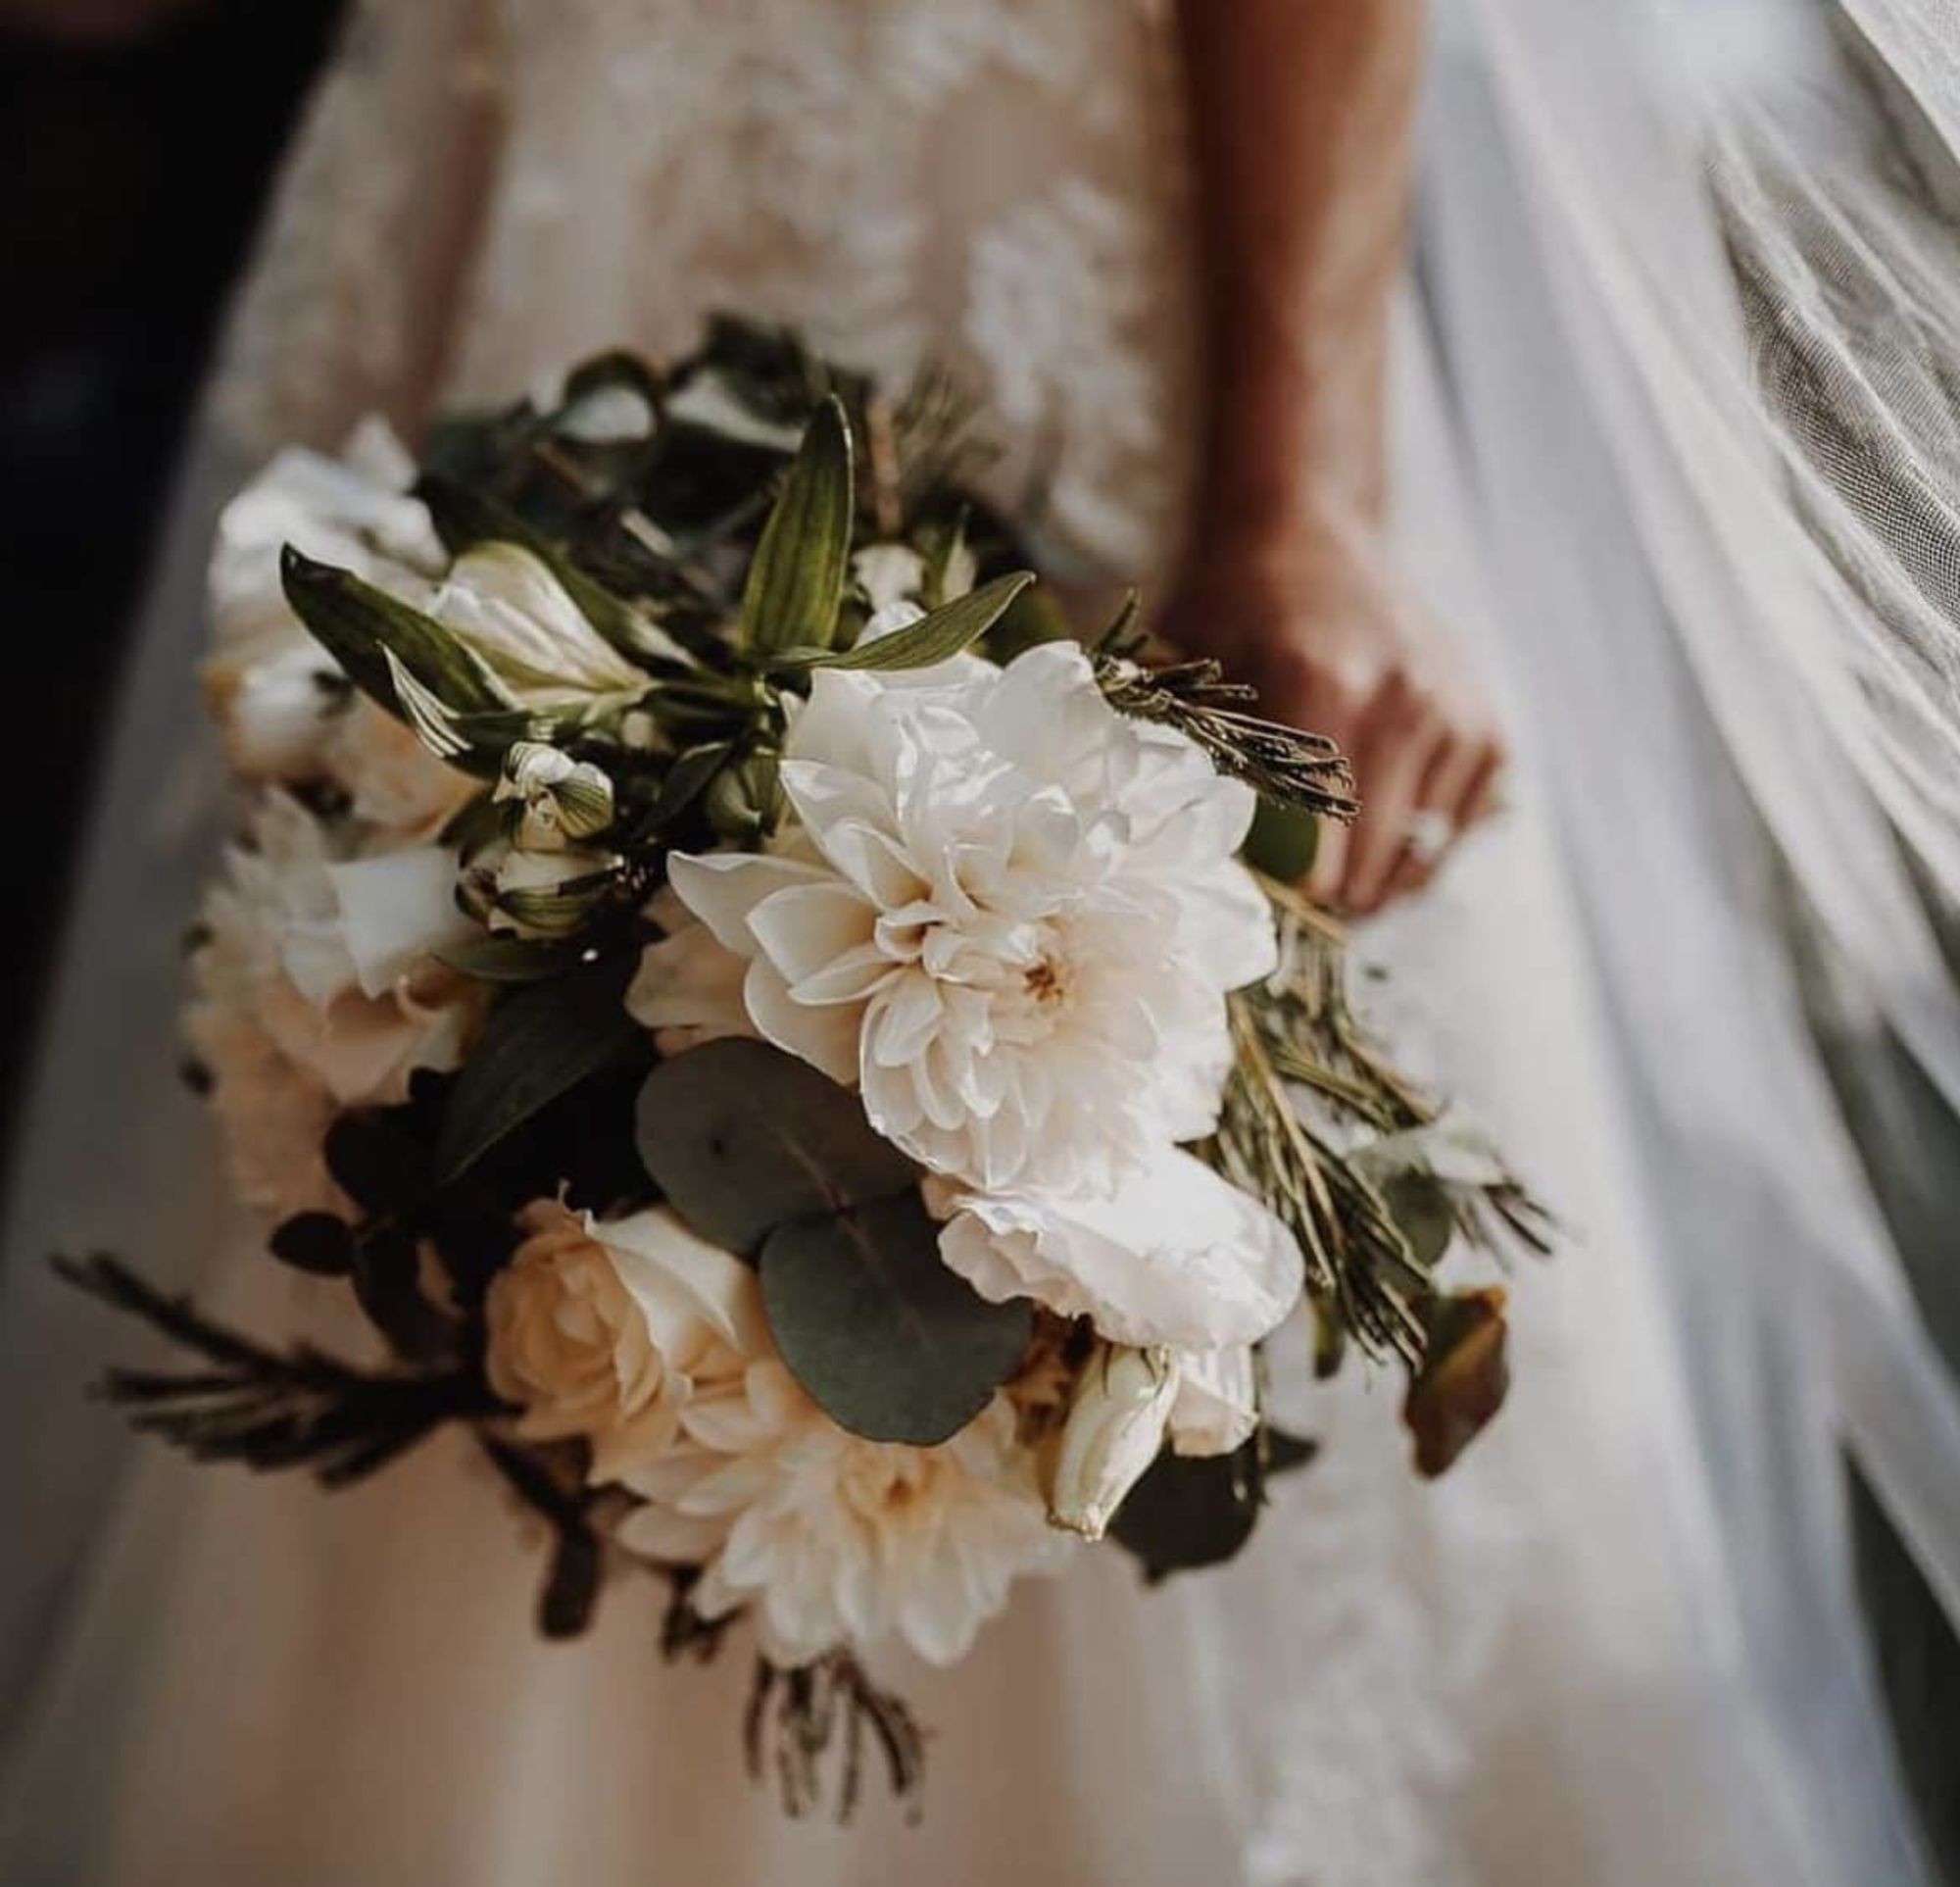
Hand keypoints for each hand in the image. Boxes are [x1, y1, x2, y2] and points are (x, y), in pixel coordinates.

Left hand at [1160, 503, 1504, 914]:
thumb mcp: (1185, 663)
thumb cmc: (1230, 606)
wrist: (1313, 530)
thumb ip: (1185, 755)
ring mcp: (1454, 719)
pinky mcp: (1487, 733)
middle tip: (1277, 911)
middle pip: (1367, 872)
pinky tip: (1365, 843)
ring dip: (1368, 892)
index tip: (1244, 910)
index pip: (1312, 853)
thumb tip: (1181, 871)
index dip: (1276, 900)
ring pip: (1415, 866)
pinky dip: (1411, 859)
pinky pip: (1452, 839)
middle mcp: (1403, 702)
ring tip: (1322, 884)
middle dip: (1321, 908)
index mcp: (1323, 685)